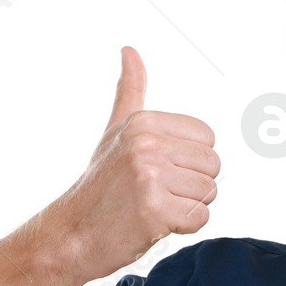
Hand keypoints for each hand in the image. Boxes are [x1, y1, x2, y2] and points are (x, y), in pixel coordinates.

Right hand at [45, 46, 219, 282]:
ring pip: (209, 193)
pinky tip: (153, 225)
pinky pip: (200, 218)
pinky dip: (182, 227)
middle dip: (191, 185)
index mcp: (144, 122)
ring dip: (187, 207)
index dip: (189, 161)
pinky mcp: (155, 210)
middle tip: (155, 194)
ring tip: (152, 208)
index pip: (207, 138)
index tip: (158, 171)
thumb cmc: (100, 186)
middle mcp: (147, 144)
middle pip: (213, 166)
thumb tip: (130, 49)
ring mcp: (150, 176)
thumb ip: (130, 92)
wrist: (72, 235)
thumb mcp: (114, 131)